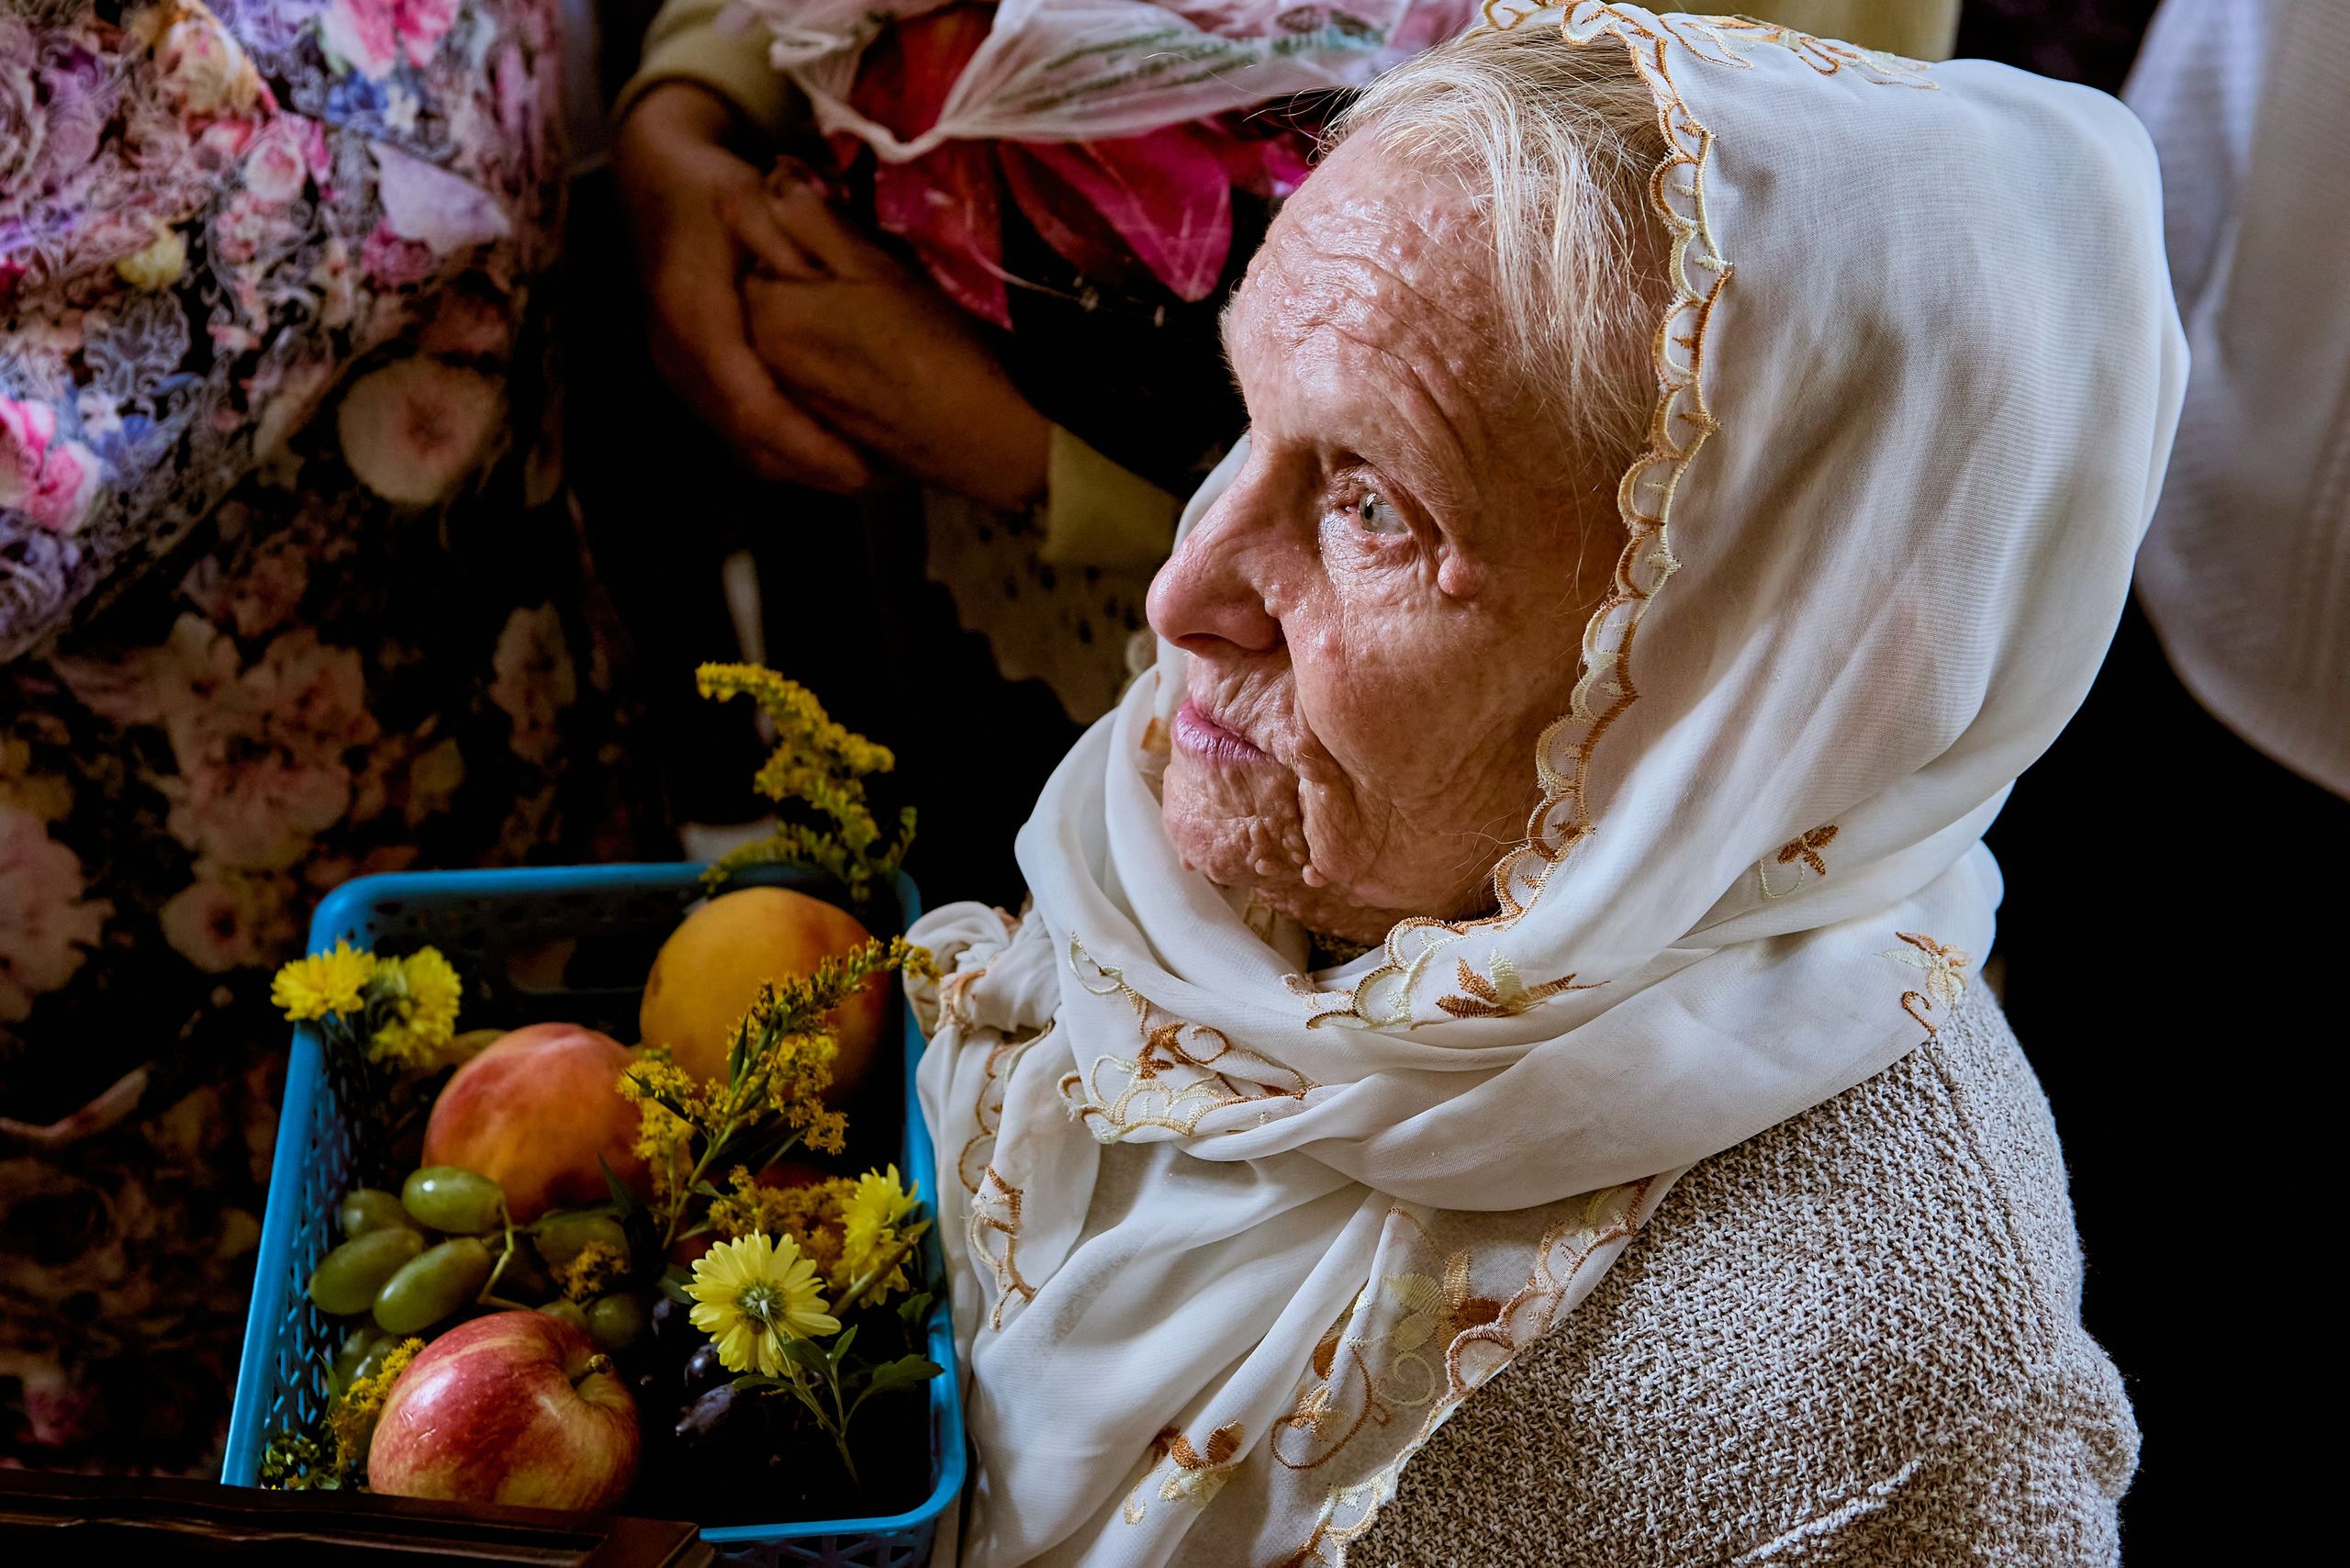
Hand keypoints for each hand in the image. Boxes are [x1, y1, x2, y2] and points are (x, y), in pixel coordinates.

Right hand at [610, 82, 868, 490]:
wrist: (655, 181)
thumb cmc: (710, 188)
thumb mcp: (752, 199)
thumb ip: (789, 242)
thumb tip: (826, 282)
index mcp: (695, 321)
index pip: (753, 407)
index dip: (808, 445)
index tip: (861, 469)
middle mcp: (679, 360)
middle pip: (751, 444)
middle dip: (818, 470)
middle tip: (887, 480)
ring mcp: (680, 375)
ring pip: (745, 446)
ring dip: (806, 467)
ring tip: (871, 472)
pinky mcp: (691, 379)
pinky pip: (740, 432)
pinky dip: (788, 448)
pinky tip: (832, 448)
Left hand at [742, 170, 1049, 512]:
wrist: (990, 440)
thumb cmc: (940, 346)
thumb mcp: (877, 266)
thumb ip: (816, 219)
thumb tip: (776, 177)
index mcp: (771, 315)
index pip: (758, 251)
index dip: (801, 238)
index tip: (846, 239)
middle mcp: (769, 364)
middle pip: (772, 300)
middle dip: (804, 282)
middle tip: (868, 278)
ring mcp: (798, 405)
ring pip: (795, 342)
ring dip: (822, 326)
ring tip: (883, 323)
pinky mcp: (828, 435)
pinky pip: (817, 382)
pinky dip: (838, 367)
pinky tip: (886, 364)